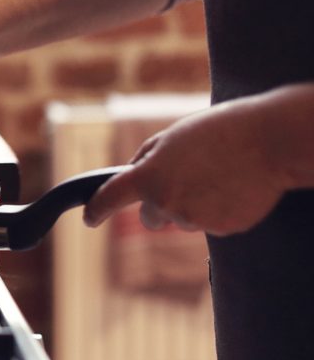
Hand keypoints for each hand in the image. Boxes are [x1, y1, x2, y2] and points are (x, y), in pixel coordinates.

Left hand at [83, 96, 291, 235]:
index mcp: (149, 176)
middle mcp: (167, 203)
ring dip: (192, 204)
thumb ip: (146, 159)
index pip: (110, 198)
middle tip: (187, 179)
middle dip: (160, 204)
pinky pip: (209, 223)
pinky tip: (232, 187)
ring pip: (182, 220)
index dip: (96, 210)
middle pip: (151, 218)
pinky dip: (216, 210)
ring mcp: (195, 219)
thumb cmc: (219, 131)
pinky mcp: (221, 229)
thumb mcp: (171, 136)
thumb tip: (131, 176)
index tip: (89, 219)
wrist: (270, 141)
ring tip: (217, 175)